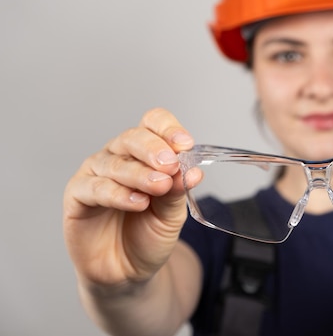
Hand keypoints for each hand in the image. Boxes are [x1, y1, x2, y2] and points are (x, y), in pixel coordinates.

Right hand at [63, 108, 199, 287]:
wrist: (128, 272)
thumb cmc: (149, 235)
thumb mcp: (172, 214)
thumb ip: (178, 191)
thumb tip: (193, 171)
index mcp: (145, 152)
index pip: (153, 123)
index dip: (168, 129)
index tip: (185, 144)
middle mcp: (118, 156)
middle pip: (133, 138)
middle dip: (154, 149)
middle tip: (170, 165)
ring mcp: (95, 174)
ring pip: (115, 163)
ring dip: (139, 174)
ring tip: (159, 187)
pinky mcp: (76, 196)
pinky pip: (95, 188)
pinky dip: (118, 194)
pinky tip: (137, 202)